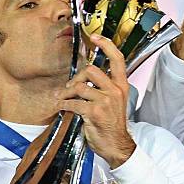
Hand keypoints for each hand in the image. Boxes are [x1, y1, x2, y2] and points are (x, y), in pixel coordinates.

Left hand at [56, 34, 135, 168]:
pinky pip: (74, 103)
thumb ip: (104, 89)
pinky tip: (62, 107)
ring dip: (66, 93)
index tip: (95, 37)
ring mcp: (105, 101)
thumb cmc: (112, 125)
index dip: (106, 45)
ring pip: (80, 87)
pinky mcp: (94, 112)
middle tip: (70, 87)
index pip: (117, 59)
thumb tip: (84, 79)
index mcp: (121, 86)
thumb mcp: (115, 103)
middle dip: (76, 78)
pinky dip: (64, 105)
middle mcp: (115, 91)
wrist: (117, 146)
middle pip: (91, 70)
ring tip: (62, 98)